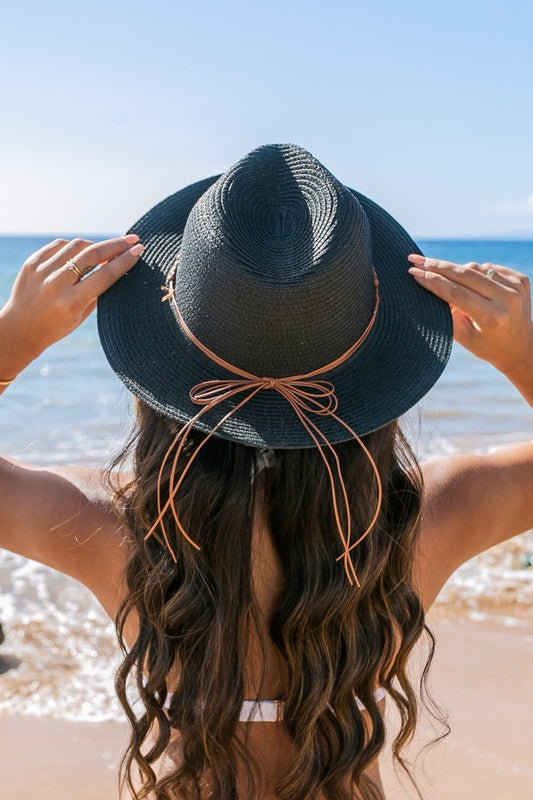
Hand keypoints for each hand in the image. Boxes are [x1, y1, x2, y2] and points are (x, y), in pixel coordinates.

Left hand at [0, 234, 143, 378]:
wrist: (20, 329)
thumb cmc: (56, 325)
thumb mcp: (82, 315)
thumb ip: (98, 290)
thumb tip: (115, 263)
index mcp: (71, 303)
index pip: (104, 275)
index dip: (124, 261)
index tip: (139, 250)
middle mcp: (55, 285)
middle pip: (92, 255)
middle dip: (116, 245)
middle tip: (131, 239)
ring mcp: (41, 271)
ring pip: (76, 245)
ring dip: (95, 245)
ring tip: (105, 250)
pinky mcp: (31, 263)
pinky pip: (59, 245)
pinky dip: (74, 247)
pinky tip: (81, 252)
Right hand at [407, 255, 531, 376]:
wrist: (520, 347)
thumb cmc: (486, 345)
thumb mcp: (463, 337)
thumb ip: (447, 313)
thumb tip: (430, 282)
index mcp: (492, 317)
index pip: (456, 292)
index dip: (432, 280)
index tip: (413, 271)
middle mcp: (507, 299)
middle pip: (465, 274)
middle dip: (437, 266)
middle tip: (416, 260)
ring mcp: (516, 287)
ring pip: (475, 268)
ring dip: (456, 271)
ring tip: (444, 279)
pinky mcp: (520, 280)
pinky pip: (488, 268)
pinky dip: (475, 273)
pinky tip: (471, 285)